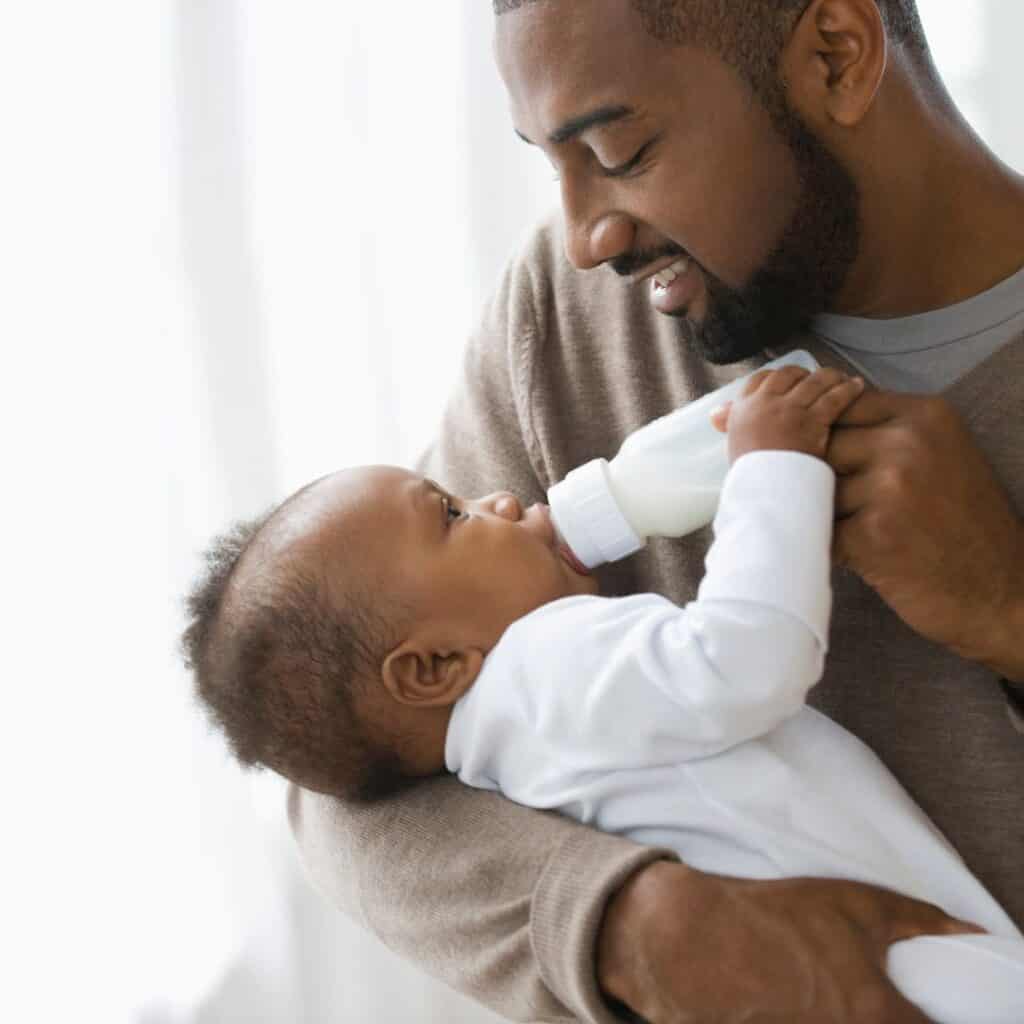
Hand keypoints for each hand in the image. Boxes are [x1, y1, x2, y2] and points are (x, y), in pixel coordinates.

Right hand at [597, 861, 982, 1022]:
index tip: (916, 1004)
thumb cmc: (779, 918)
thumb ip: (920, 920)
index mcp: (877, 1015)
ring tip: (810, 988)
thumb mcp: (855, 904)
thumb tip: (971, 932)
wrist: (696, 942)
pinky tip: (783, 994)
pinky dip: (799, 1013)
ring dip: (832, 1010)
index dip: (926, 1016)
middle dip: (876, 1011)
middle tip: (855, 988)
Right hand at [711, 367, 864, 463]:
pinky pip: (834, 397)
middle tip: (817, 380)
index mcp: (743, 409)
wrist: (764, 493)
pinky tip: (857, 386)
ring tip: (841, 378)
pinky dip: (848, 390)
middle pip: (787, 374)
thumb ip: (731, 424)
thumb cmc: (749, 477)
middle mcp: (765, 403)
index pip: (759, 379)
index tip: (788, 382)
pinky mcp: (813, 420)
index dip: (777, 377)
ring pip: (814, 381)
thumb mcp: (733, 445)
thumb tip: (716, 413)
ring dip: (830, 377)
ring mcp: (789, 410)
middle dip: (804, 374)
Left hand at [827, 389, 1023, 678]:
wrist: (999, 593)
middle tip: (834, 503)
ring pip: (817, 488)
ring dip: (825, 514)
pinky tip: (862, 556)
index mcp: (925, 415)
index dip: (823, 433)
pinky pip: (822, 530)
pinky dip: (832, 546)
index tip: (821, 458)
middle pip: (823, 443)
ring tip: (858, 533)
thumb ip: (886, 433)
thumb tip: (814, 420)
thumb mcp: (940, 457)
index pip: (842, 405)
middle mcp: (909, 442)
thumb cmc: (961, 526)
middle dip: (818, 475)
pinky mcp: (872, 532)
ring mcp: (891, 486)